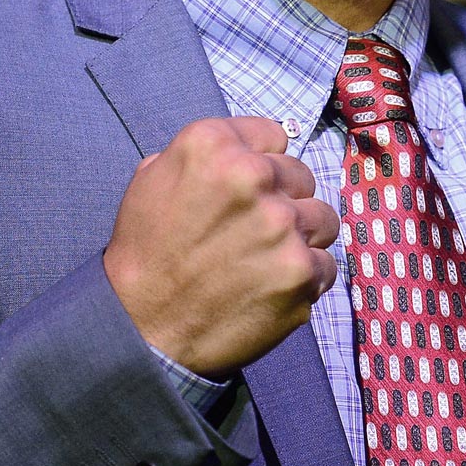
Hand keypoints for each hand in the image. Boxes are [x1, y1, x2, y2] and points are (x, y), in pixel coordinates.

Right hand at [103, 116, 340, 377]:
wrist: (139, 330)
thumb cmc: (144, 256)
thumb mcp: (152, 183)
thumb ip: (203, 156)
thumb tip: (246, 150)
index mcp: (213, 145)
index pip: (273, 136)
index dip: (262, 163)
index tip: (249, 189)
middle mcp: (253, 177)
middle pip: (301, 176)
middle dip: (282, 200)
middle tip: (252, 232)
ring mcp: (283, 225)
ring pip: (323, 218)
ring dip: (301, 238)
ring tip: (265, 261)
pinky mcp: (302, 270)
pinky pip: (326, 265)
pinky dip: (305, 280)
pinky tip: (270, 289)